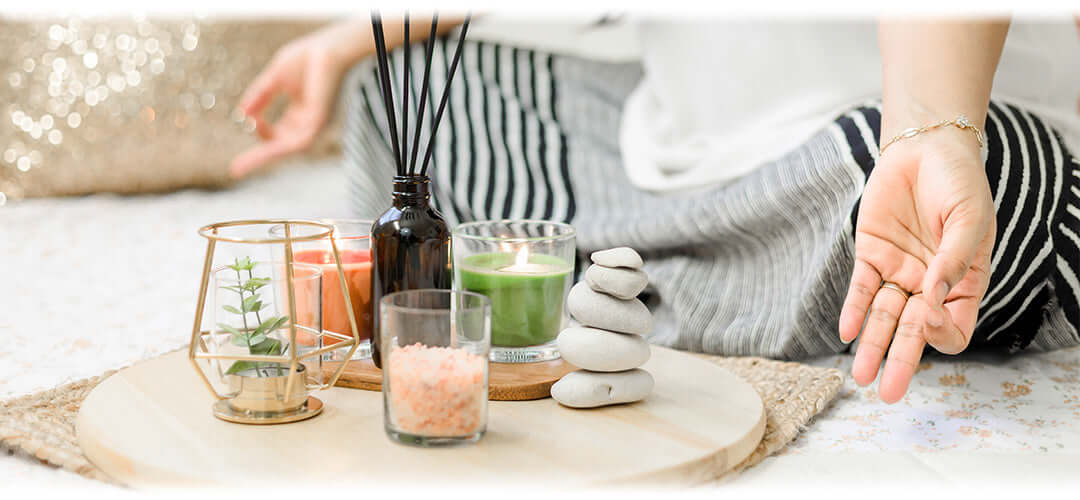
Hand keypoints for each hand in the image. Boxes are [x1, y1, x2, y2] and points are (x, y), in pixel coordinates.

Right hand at [230, 24, 355, 177]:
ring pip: (288, 148)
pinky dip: (281, 147)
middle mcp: (308, 123)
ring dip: (264, 157)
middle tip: (235, 171)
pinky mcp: (320, 121)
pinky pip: (299, 141)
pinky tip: (264, 151)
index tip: (248, 119)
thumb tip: (242, 114)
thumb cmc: (307, 58)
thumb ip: (259, 96)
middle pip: (281, 147)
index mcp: (300, 114)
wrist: (328, 47)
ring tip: (242, 167)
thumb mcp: (274, 79)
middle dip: (259, 157)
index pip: (278, 134)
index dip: (261, 132)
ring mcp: (315, 123)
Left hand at [838, 126, 995, 402]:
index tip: (929, 316)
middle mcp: (929, 285)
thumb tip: (933, 298)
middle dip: (900, 362)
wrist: (926, 149)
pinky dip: (853, 310)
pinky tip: (847, 332)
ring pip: (883, 318)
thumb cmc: (959, 184)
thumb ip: (953, 260)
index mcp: (963, 283)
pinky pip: (861, 289)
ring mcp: (899, 272)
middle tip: (887, 393)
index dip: (941, 332)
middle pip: (913, 333)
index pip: (953, 327)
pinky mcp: (871, 255)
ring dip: (871, 346)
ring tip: (860, 376)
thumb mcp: (969, 220)